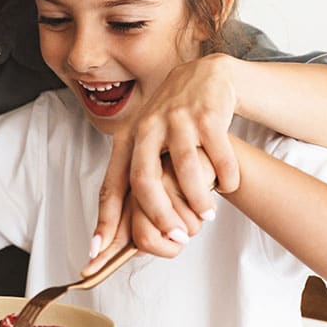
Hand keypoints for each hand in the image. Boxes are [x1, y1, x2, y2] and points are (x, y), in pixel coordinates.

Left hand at [91, 54, 236, 259]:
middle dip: (158, 215)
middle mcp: (147, 129)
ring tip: (207, 216)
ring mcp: (177, 120)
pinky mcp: (207, 115)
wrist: (205, 77)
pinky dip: (225, 176)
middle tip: (177, 238)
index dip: (104, 220)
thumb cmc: (174, 122)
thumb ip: (140, 182)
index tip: (97, 250)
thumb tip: (130, 234)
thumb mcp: (149, 145)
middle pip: (143, 179)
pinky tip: (229, 186)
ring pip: (184, 168)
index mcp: (128, 141)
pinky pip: (218, 154)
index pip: (112, 186)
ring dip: (198, 198)